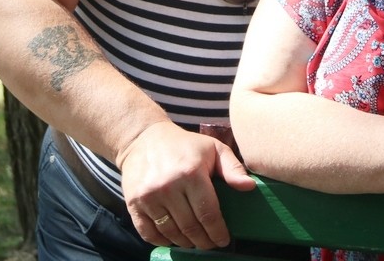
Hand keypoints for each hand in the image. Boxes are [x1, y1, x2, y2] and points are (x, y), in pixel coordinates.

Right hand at [117, 121, 255, 248]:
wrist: (143, 140)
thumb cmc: (185, 146)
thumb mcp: (213, 149)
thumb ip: (233, 168)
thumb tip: (249, 187)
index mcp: (191, 173)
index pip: (208, 214)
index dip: (218, 232)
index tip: (224, 240)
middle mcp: (168, 186)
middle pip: (190, 227)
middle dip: (204, 241)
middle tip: (211, 244)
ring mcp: (149, 196)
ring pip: (171, 233)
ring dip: (185, 242)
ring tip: (195, 241)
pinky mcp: (134, 203)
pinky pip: (149, 233)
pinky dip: (163, 241)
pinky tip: (174, 239)